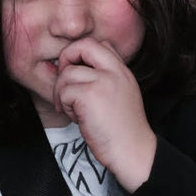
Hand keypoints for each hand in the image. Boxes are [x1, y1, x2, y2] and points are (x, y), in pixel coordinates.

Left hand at [54, 38, 156, 191]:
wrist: (133, 151)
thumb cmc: (123, 131)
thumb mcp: (121, 96)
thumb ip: (106, 80)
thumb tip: (76, 70)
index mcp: (123, 71)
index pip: (98, 44)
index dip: (80, 54)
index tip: (77, 74)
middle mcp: (115, 71)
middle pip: (82, 45)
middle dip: (66, 60)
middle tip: (65, 83)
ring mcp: (103, 82)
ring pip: (67, 74)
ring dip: (63, 94)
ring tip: (74, 110)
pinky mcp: (90, 96)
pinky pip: (64, 92)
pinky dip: (64, 106)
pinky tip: (77, 118)